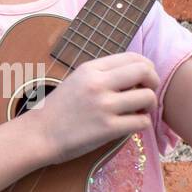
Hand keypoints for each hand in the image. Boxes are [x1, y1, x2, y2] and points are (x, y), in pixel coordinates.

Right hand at [29, 53, 159, 165]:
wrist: (38, 135)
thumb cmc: (57, 110)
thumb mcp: (77, 80)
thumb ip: (103, 74)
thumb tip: (134, 74)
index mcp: (91, 68)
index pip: (133, 57)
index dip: (147, 67)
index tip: (144, 78)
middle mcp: (99, 83)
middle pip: (145, 71)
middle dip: (153, 82)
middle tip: (148, 92)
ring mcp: (104, 106)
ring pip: (147, 97)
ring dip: (149, 105)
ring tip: (139, 111)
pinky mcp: (108, 129)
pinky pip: (141, 122)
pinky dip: (142, 123)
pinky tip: (132, 124)